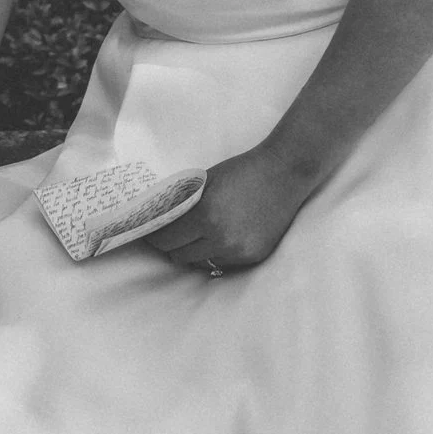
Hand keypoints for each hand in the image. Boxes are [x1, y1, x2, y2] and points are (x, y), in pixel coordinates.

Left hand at [145, 146, 313, 274]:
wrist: (284, 173)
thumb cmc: (242, 171)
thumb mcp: (204, 182)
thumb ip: (182, 203)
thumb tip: (157, 218)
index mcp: (206, 216)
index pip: (167, 239)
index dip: (154, 236)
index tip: (148, 232)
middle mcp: (222, 239)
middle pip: (180, 256)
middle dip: (170, 246)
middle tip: (165, 235)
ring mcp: (239, 251)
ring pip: (200, 263)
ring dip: (192, 251)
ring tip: (190, 236)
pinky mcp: (253, 257)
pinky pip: (222, 263)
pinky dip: (214, 253)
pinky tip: (215, 238)